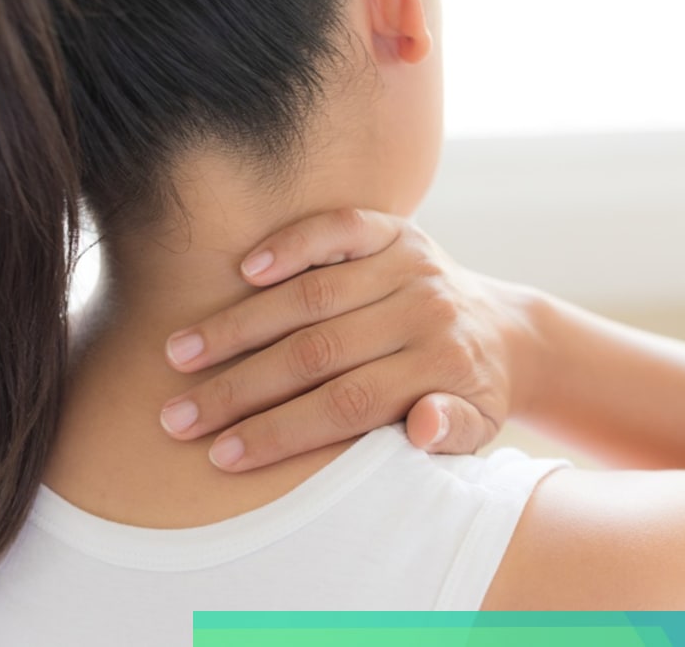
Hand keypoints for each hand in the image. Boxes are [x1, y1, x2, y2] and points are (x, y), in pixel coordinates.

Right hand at [159, 208, 539, 471]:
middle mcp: (426, 310)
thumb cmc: (473, 393)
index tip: (222, 456)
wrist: (506, 330)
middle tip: (178, 416)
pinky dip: (290, 246)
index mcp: (443, 367)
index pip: (349, 405)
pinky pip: (338, 229)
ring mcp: (411, 264)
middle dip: (241, 388)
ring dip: (241, 324)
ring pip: (314, 295)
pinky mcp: (397, 230)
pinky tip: (243, 270)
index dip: (281, 432)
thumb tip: (421, 425)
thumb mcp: (478, 428)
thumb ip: (452, 433)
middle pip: (320, 352)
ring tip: (180, 354)